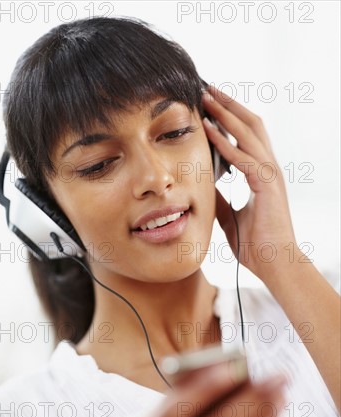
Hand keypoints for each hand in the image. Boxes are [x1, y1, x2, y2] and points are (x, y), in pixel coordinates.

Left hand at [202, 84, 296, 282]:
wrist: (274, 264)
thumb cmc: (256, 244)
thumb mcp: (229, 216)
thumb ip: (219, 199)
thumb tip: (203, 187)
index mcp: (262, 174)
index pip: (248, 136)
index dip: (231, 118)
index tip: (210, 106)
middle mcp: (268, 168)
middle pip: (251, 125)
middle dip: (229, 105)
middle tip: (208, 90)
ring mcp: (270, 174)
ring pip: (250, 132)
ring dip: (226, 113)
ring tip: (206, 98)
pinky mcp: (267, 185)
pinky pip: (244, 156)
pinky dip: (226, 141)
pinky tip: (209, 128)